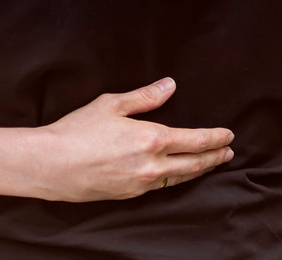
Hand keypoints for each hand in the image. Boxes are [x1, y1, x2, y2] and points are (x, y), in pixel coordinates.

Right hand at [26, 79, 233, 201]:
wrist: (52, 165)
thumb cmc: (78, 131)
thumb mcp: (111, 104)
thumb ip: (145, 97)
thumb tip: (170, 86)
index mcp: (152, 139)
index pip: (196, 141)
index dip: (216, 138)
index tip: (228, 135)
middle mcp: (153, 166)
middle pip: (195, 164)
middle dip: (215, 157)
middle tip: (229, 152)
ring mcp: (142, 184)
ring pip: (180, 178)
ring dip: (199, 170)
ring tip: (210, 164)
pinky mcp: (130, 195)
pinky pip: (161, 187)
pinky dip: (177, 179)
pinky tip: (177, 174)